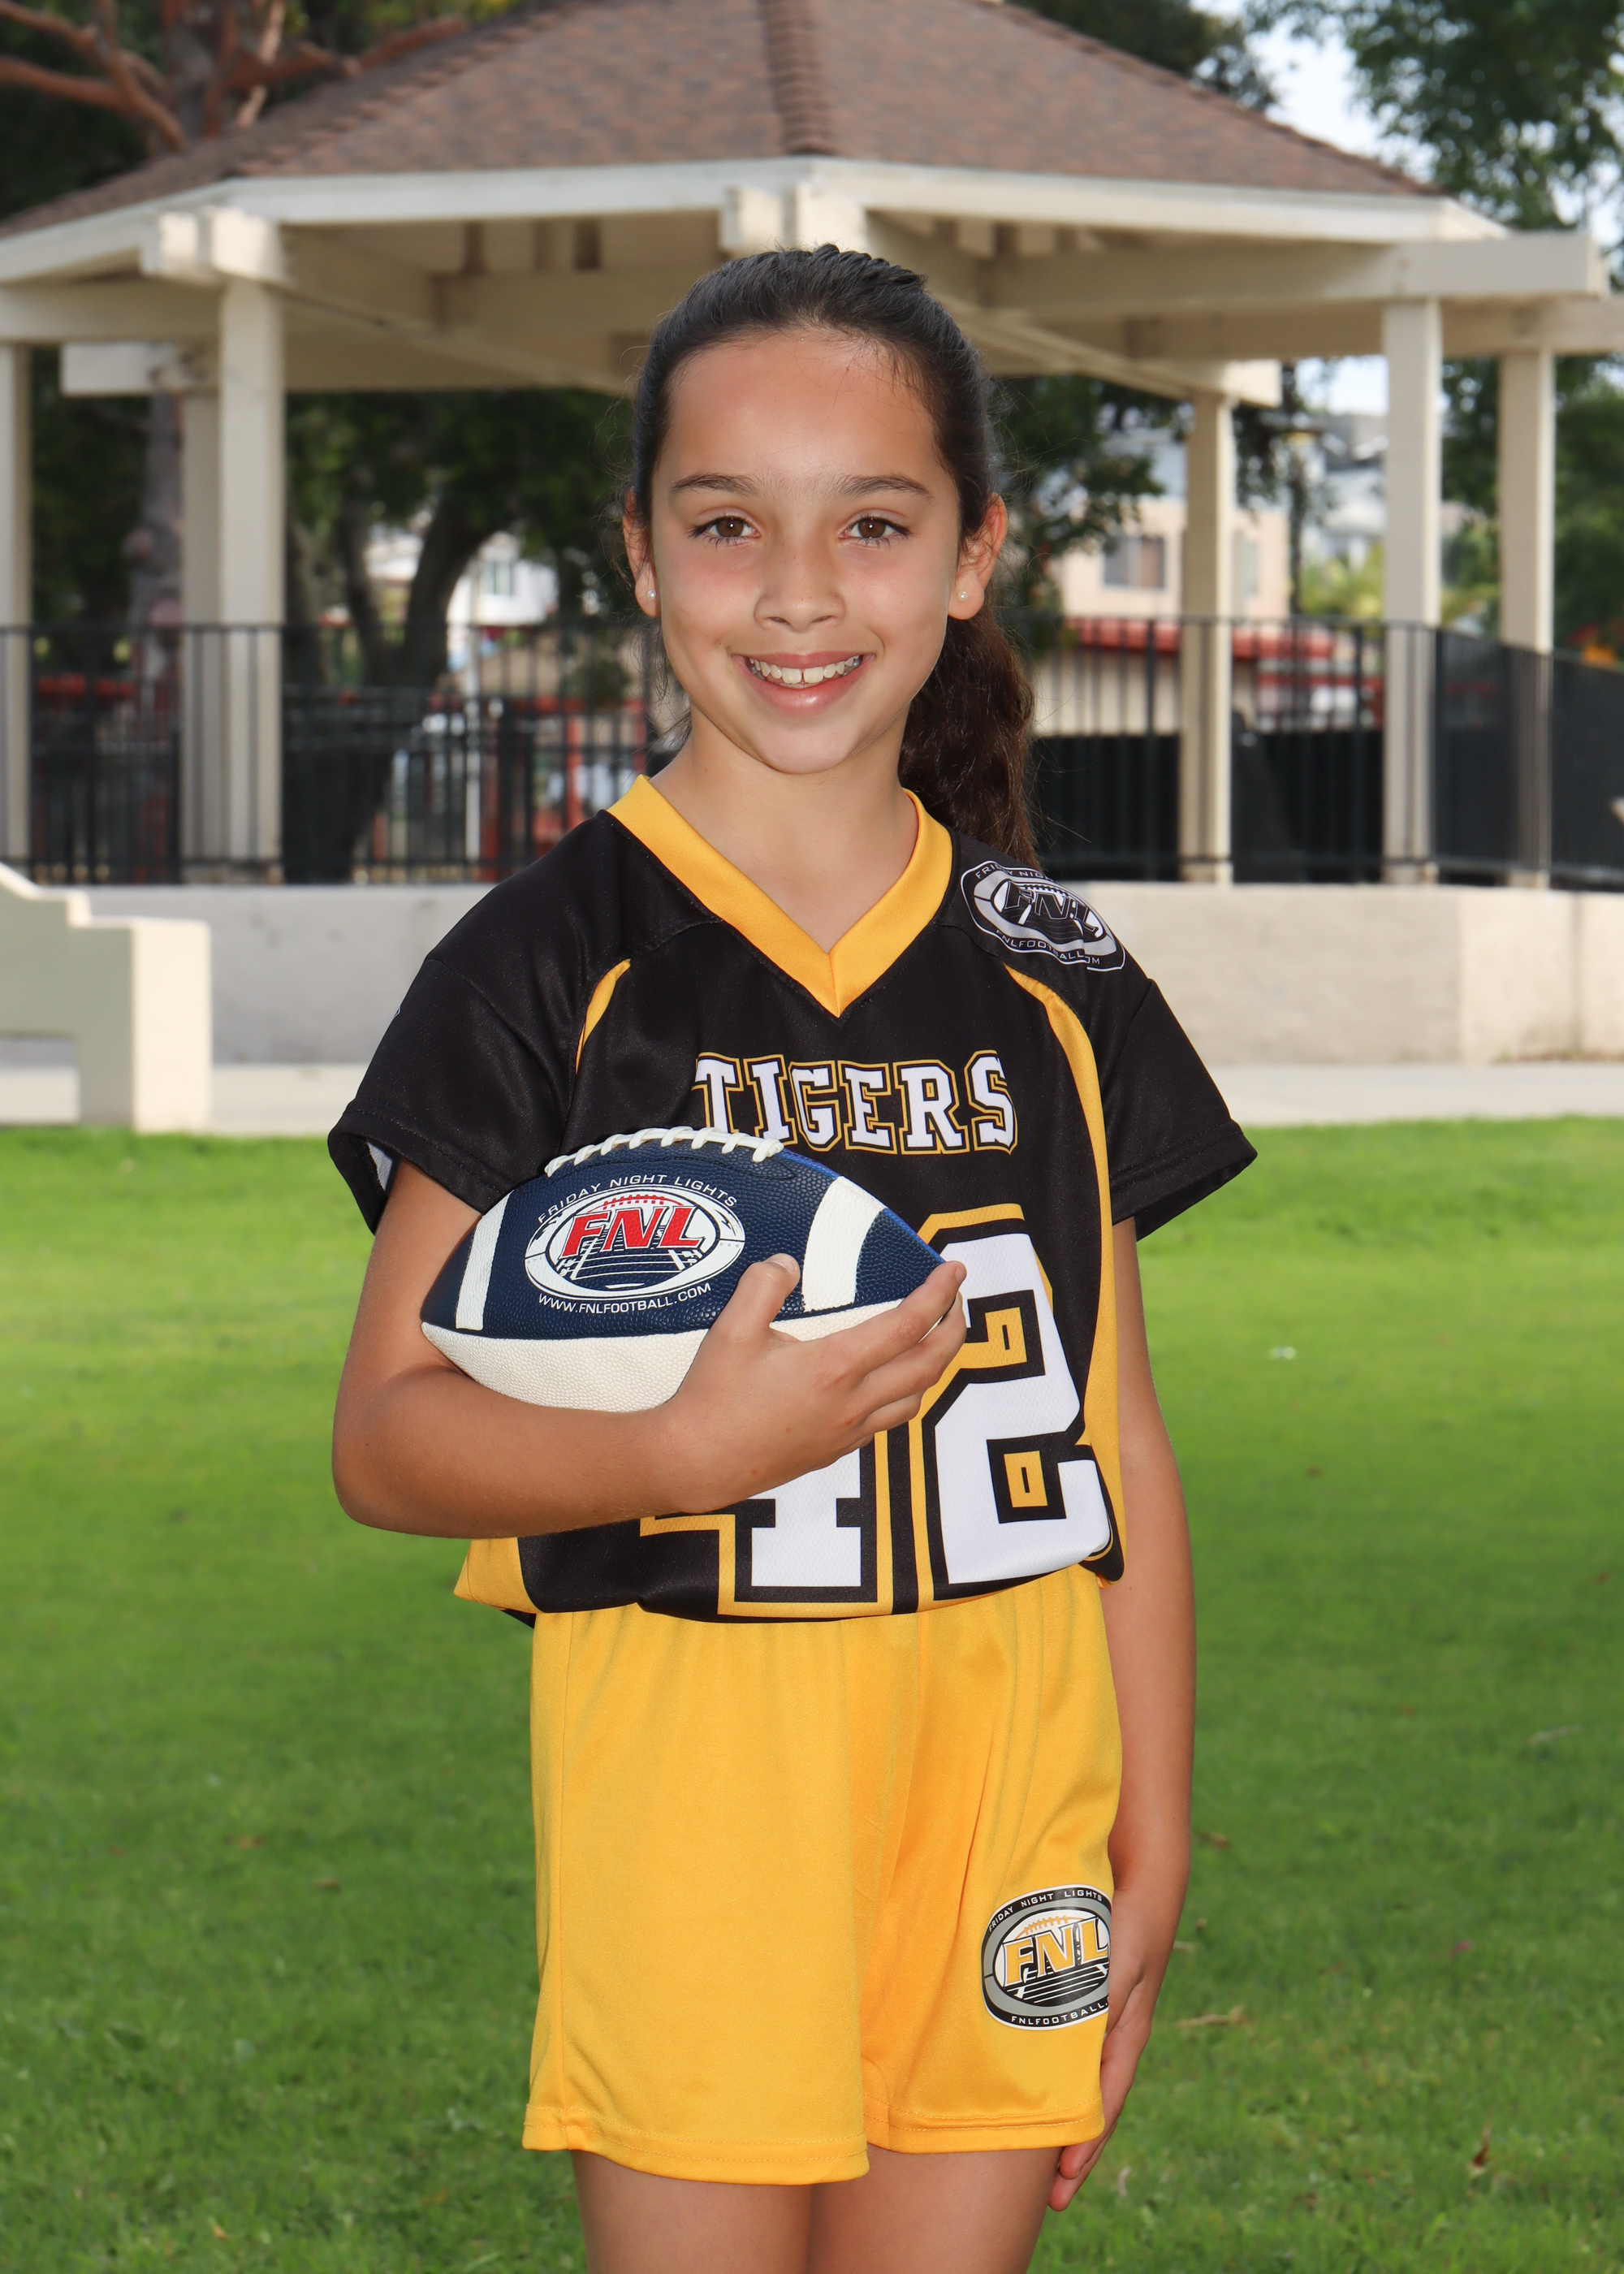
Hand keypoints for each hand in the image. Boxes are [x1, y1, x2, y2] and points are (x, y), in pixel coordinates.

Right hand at [660, 1255, 965, 1512]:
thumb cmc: (713, 1398)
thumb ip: (763, 1286)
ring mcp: (848, 1432)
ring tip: (934, 1340)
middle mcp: (853, 1402)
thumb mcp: (731, 1330)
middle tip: (958, 1301)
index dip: (938, 1294)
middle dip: (954, 1329)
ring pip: (915, 1398)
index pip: (907, 1325)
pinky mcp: (835, 1451)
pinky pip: (888, 1420)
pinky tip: (888, 1381)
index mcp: (835, 1367)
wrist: (696, 1463)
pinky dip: (904, 1394)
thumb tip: (787, 1263)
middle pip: (928, 1365)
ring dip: (934, 1365)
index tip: (953, 1271)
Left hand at [1047, 1883, 1176, 2212]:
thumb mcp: (1115, 1963)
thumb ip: (1099, 1999)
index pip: (1103, 2102)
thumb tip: (1079, 2046)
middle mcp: (1114, 2039)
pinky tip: (1035, 2099)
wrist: (1142, 1887)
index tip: (1062, 2180)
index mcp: (1125, 2035)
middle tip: (1054, 2199)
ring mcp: (1102, 2026)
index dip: (1084, 2142)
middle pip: (1094, 2108)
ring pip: (1082, 2090)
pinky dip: (1057, 2088)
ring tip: (1042, 2168)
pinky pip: (1073, 2062)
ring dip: (1064, 2125)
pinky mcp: (1088, 2008)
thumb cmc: (1127, 1924)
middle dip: (1074, 2152)